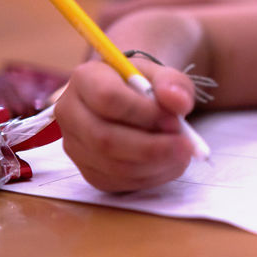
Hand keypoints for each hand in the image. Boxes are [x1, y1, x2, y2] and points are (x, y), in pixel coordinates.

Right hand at [54, 57, 197, 191]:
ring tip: (182, 152)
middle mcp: (71, 113)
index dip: (144, 113)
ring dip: (155, 164)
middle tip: (185, 145)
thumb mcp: (162, 74)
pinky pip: (118, 182)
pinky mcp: (88, 172)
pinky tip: (170, 163)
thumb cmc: (145, 85)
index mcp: (85, 78)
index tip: (175, 119)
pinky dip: (151, 177)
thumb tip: (179, 103)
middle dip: (151, 146)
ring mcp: (75, 146)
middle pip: (104, 138)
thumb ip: (174, 84)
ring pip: (112, 165)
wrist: (135, 101)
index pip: (108, 98)